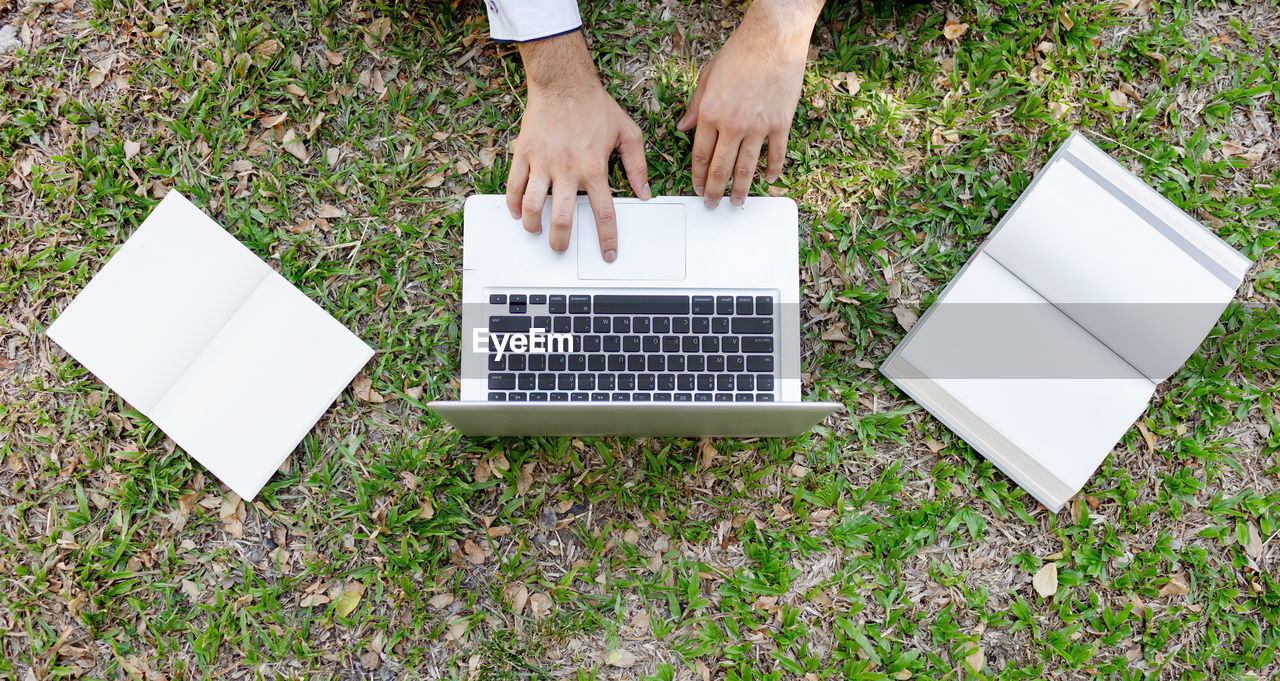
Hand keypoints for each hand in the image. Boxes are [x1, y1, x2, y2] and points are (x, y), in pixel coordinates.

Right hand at [506, 31, 650, 261]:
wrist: (564, 82)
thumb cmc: (594, 105)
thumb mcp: (628, 132)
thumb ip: (638, 164)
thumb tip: (645, 191)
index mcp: (594, 168)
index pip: (603, 213)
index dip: (607, 238)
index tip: (608, 253)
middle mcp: (568, 170)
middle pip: (562, 219)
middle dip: (561, 241)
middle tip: (561, 248)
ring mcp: (543, 163)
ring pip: (533, 206)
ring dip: (534, 226)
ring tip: (537, 231)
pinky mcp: (524, 154)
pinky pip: (514, 186)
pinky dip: (513, 203)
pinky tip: (517, 212)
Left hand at [677, 0, 822, 206]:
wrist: (772, 40)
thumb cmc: (739, 54)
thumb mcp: (707, 77)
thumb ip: (695, 106)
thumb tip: (683, 128)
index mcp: (710, 113)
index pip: (700, 155)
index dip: (698, 176)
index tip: (697, 187)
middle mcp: (732, 124)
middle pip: (721, 168)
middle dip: (715, 191)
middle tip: (712, 203)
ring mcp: (758, 126)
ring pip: (747, 169)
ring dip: (740, 190)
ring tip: (737, 202)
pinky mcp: (780, 123)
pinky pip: (776, 154)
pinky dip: (773, 170)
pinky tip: (769, 180)